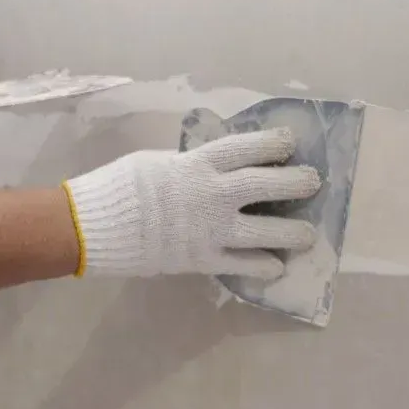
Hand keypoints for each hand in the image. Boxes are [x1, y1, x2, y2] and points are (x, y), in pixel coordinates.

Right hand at [63, 128, 321, 278]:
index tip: (291, 142)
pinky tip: (277, 267)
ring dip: (291, 232)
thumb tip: (212, 169)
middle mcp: (214, 194)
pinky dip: (262, 266)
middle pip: (266, 185)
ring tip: (308, 233)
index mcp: (200, 163)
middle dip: (295, 182)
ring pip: (264, 231)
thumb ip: (191, 166)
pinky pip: (241, 265)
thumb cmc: (122, 185)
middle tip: (314, 182)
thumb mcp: (159, 162)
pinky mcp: (203, 259)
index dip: (273, 144)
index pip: (248, 148)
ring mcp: (211, 230)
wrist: (95, 226)